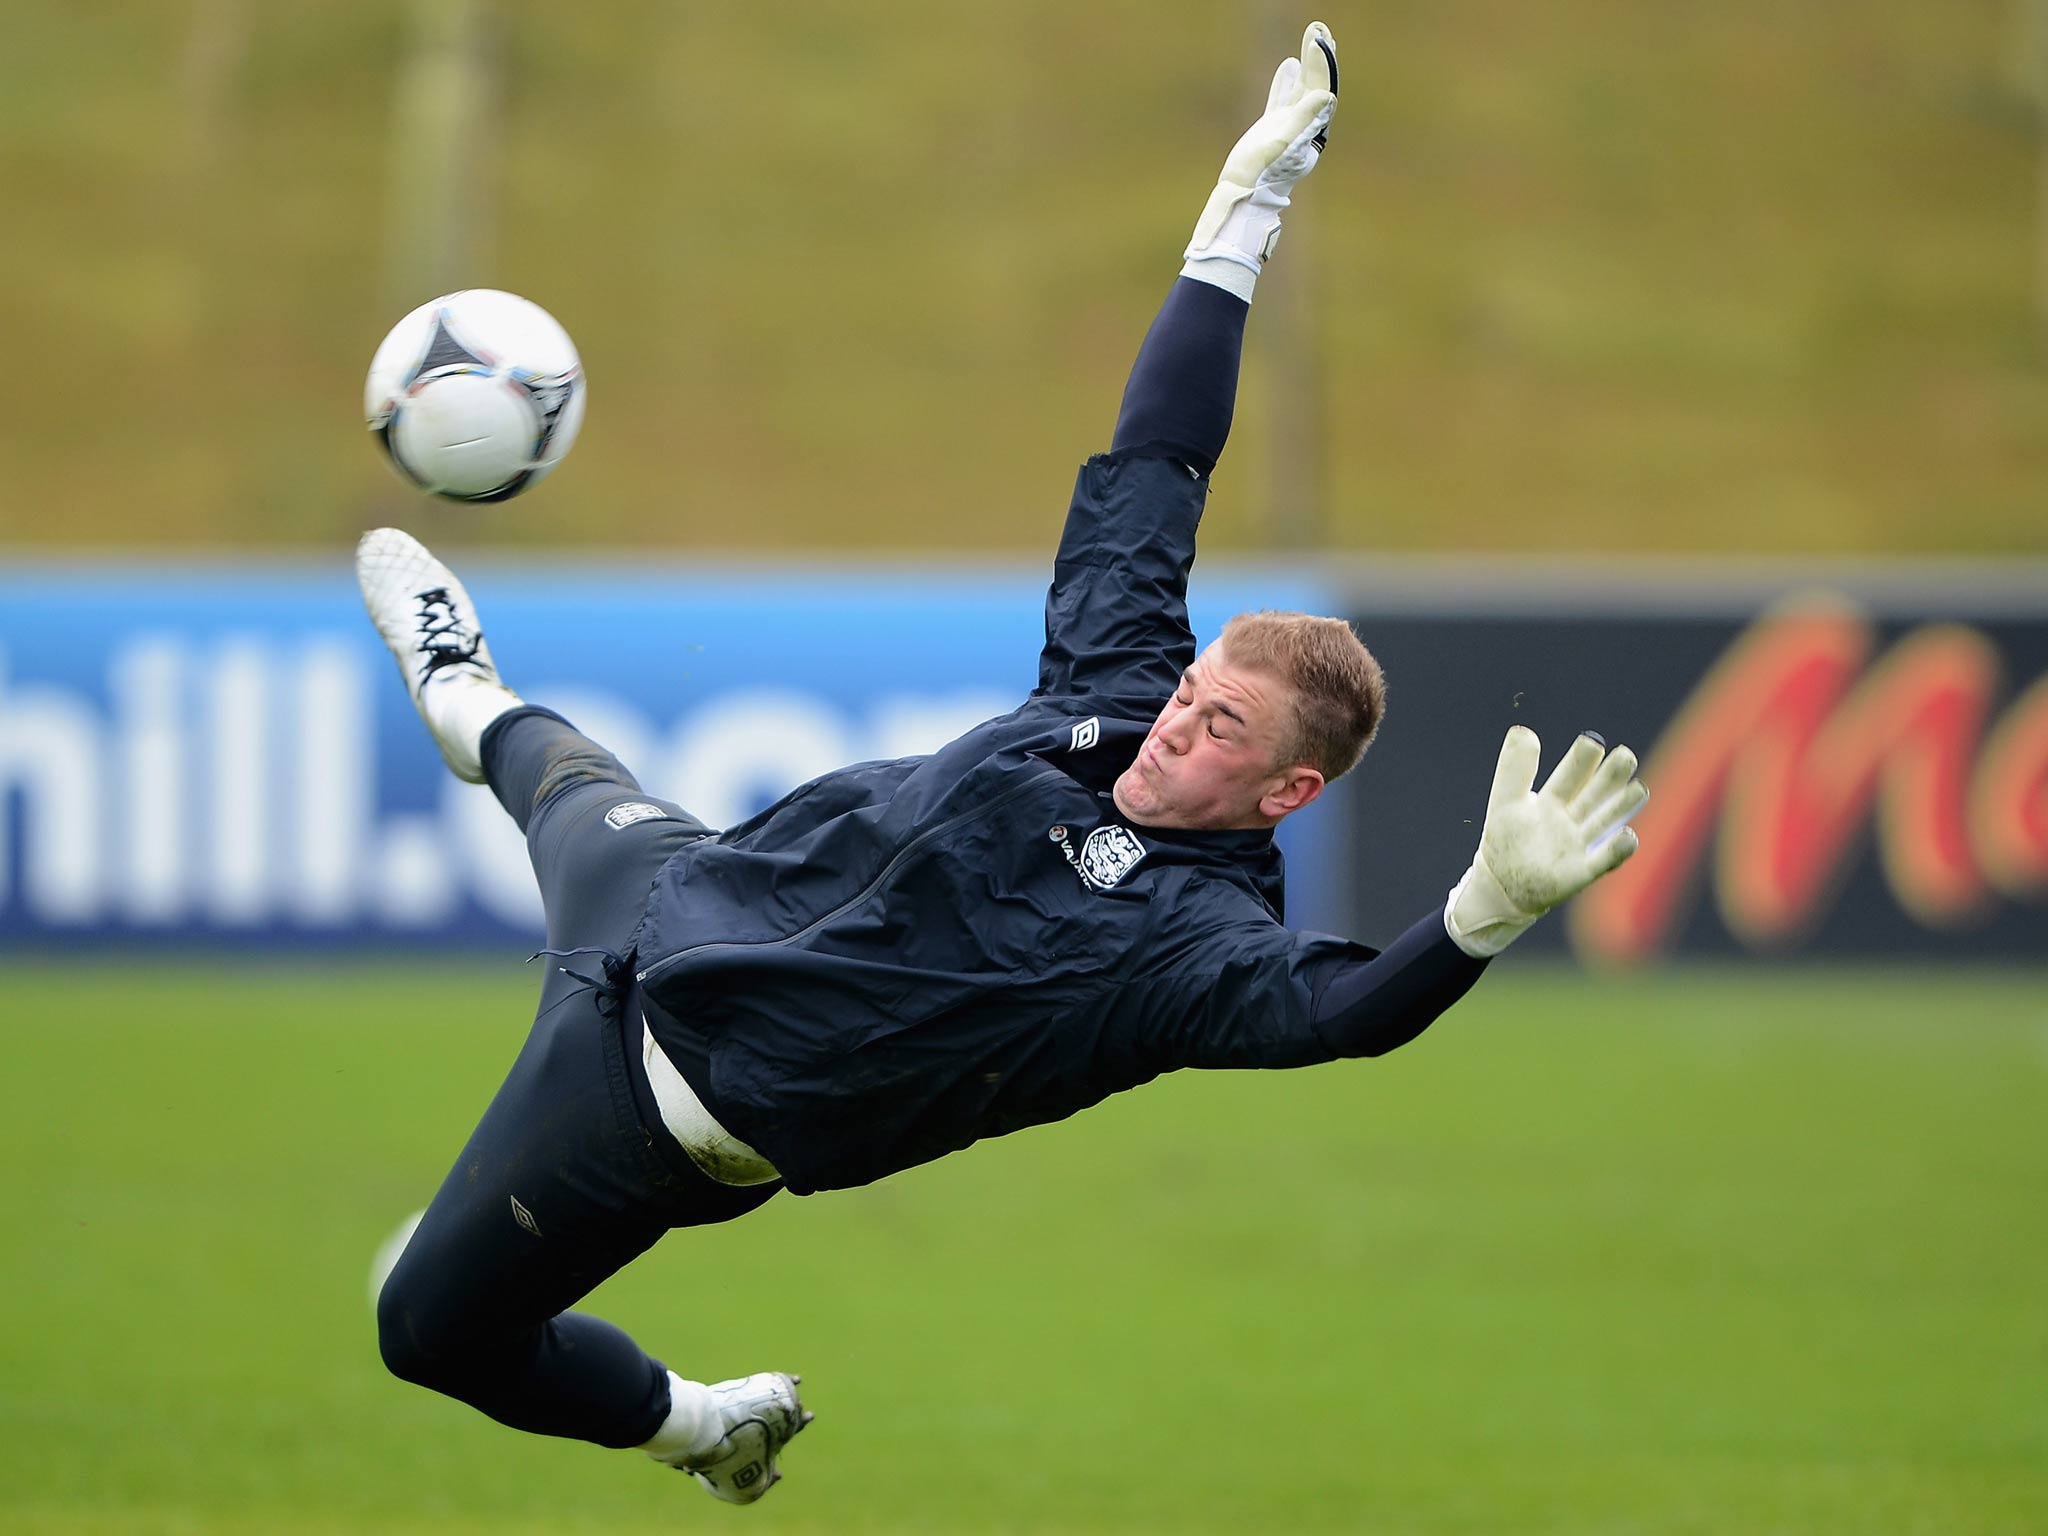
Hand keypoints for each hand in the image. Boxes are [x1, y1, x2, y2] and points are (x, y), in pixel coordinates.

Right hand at [1185, 22, 1338, 273]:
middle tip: (1320, 27)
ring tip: (1313, 36)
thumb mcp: (1283, 144)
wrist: (1242, 195)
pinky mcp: (1272, 130)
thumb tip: (1327, 95)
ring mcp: (1288, 126)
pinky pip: (1282, 98)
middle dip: (1319, 55)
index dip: (1321, 62)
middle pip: (1316, 84)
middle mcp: (1303, 126)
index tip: (1317, 36)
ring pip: (1302, 88)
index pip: (1320, 87)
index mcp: (1310, 127)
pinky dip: (1286, 81)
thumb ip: (1304, 119)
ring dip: (1308, 62)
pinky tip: (1287, 64)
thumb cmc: (1260, 173)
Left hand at [1444, 726, 1647, 958]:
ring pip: (1604, 821)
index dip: (1582, 761)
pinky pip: (1603, 860)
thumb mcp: (1504, 802)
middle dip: (1610, 776)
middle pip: (1594, 794)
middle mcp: (1570, 819)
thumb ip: (1514, 769)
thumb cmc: (1504, 842)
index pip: (1571, 775)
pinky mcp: (1581, 872)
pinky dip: (1617, 849)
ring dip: (1621, 806)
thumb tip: (1522, 730)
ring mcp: (1578, 845)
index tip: (1592, 742)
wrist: (1499, 886)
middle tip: (1626, 755)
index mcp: (1552, 800)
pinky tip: (1628, 835)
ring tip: (1639, 789)